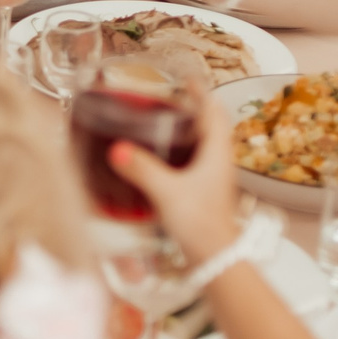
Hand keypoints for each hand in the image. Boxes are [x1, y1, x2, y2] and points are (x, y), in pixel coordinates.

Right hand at [108, 83, 245, 263]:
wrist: (216, 259)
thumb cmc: (201, 225)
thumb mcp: (167, 192)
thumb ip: (141, 169)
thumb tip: (116, 149)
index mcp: (217, 153)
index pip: (214, 112)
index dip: (202, 92)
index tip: (187, 79)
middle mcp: (220, 162)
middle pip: (211, 126)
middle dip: (193, 110)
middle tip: (171, 100)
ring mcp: (214, 179)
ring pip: (205, 145)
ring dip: (189, 132)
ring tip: (165, 125)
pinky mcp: (206, 194)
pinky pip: (197, 164)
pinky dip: (183, 154)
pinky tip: (164, 162)